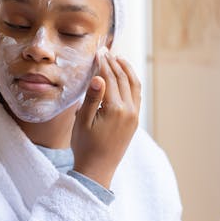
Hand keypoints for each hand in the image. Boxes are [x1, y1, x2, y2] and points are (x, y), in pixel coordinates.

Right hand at [71, 51, 140, 188]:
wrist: (97, 170)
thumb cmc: (85, 146)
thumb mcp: (82, 121)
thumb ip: (92, 97)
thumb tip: (99, 77)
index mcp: (115, 109)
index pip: (110, 78)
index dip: (103, 63)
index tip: (99, 52)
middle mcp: (129, 110)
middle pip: (123, 79)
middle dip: (114, 63)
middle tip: (106, 51)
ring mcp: (134, 115)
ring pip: (134, 85)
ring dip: (126, 70)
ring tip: (118, 58)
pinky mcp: (135, 120)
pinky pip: (137, 95)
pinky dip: (132, 82)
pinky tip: (126, 77)